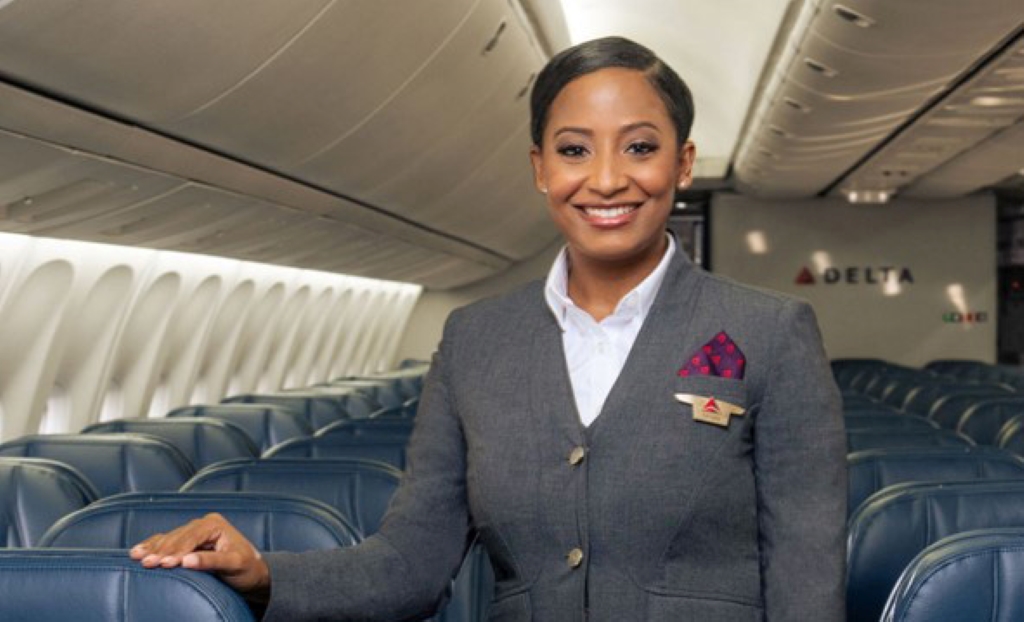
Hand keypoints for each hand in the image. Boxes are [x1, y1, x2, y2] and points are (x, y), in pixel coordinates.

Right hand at [130, 513, 270, 598]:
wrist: (253, 572)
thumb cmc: (247, 568)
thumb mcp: (233, 564)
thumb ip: (211, 561)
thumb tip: (186, 561)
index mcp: (215, 524)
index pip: (191, 537)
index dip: (176, 551)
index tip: (164, 564)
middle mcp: (203, 524)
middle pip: (177, 537)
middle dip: (161, 551)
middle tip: (146, 563)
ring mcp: (194, 531)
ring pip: (169, 538)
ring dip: (153, 548)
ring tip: (136, 557)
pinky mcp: (188, 541)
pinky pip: (167, 541)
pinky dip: (153, 546)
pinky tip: (138, 551)